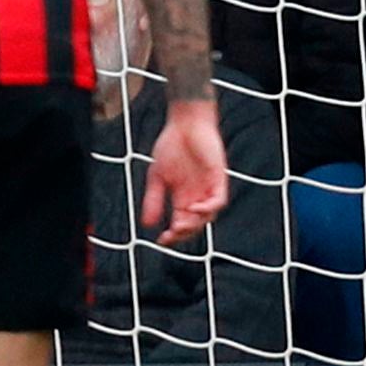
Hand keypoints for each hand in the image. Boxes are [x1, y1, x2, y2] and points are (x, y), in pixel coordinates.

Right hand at [141, 97, 228, 245]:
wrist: (184, 124)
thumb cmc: (171, 145)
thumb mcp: (157, 177)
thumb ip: (153, 199)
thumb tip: (146, 224)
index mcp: (183, 197)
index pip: (181, 224)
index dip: (173, 235)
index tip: (161, 241)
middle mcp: (198, 196)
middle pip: (195, 225)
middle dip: (183, 234)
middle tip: (171, 236)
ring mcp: (209, 188)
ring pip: (208, 217)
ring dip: (195, 224)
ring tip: (180, 226)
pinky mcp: (218, 179)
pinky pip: (218, 201)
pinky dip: (208, 208)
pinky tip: (194, 209)